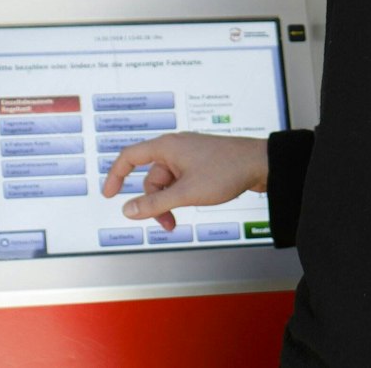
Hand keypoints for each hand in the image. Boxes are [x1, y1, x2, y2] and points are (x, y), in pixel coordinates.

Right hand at [100, 133, 268, 230]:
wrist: (261, 164)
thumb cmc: (226, 170)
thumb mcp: (186, 193)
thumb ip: (155, 204)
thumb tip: (128, 210)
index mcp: (166, 147)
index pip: (129, 157)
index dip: (115, 175)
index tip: (109, 195)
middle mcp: (175, 148)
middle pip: (151, 177)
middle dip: (154, 203)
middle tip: (167, 224)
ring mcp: (189, 156)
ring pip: (167, 183)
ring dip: (169, 203)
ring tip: (179, 221)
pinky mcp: (201, 164)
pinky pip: (181, 181)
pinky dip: (181, 196)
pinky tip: (192, 205)